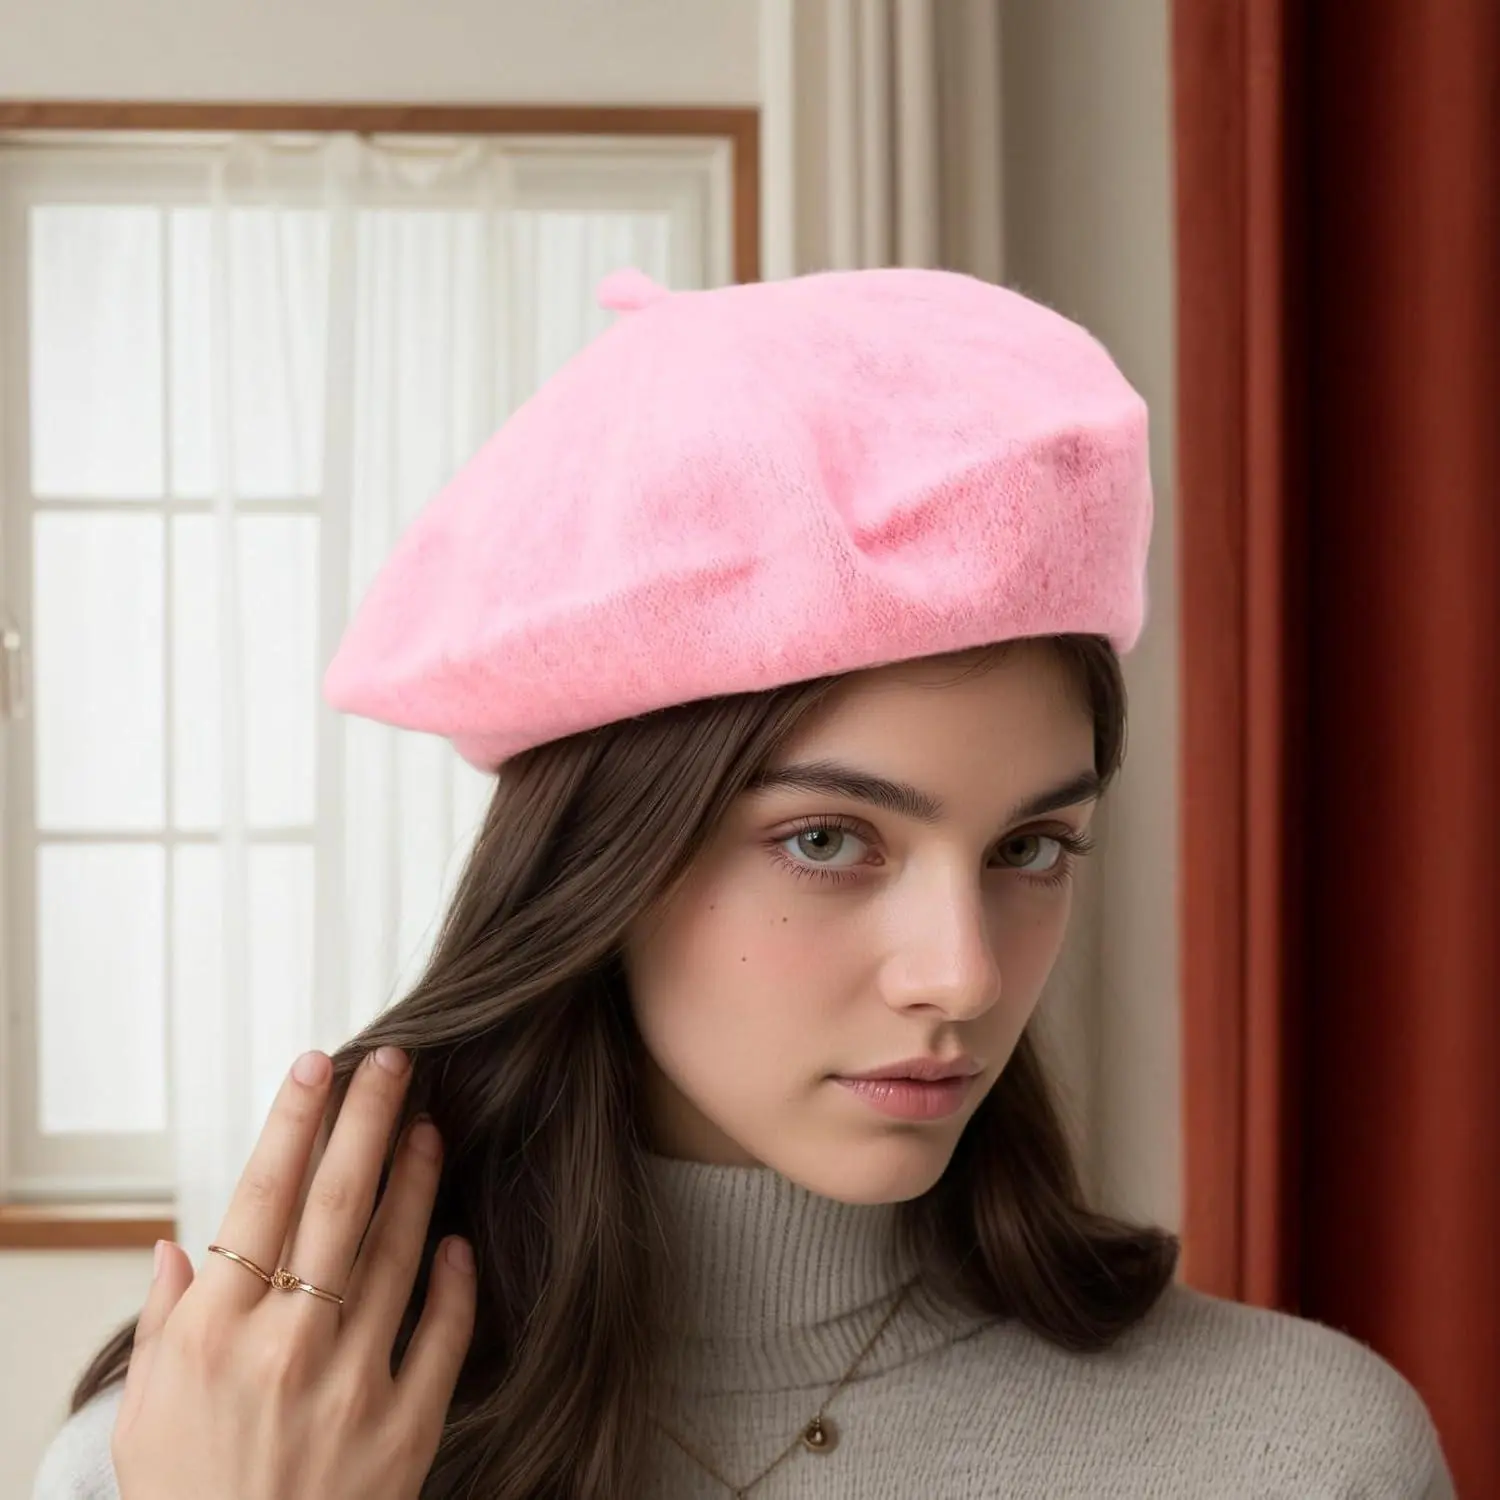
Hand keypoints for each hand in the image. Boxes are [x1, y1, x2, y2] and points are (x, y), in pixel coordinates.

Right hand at [111, 1046, 475, 1499]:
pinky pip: (443, 1333)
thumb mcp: (143, 1416)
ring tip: (429, 1127)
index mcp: (211, 1336)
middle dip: (367, 1118)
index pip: (259, 1199)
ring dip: (417, 1180)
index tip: (317, 1065)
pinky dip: (455, 1280)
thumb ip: (160, 1322)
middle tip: (395, 1060)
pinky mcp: (406, 1428)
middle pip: (337, 1205)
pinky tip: (458, 1239)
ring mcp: (351, 1386)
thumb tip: (179, 1243)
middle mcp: (283, 1349)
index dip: (293, 1122)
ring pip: (396, 1252)